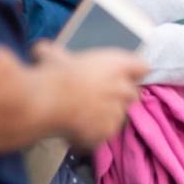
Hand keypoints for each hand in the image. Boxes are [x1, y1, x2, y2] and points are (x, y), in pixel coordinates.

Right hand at [33, 40, 147, 149]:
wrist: (45, 102)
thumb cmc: (50, 73)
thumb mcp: (52, 54)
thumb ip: (56, 53)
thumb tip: (41, 50)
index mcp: (117, 65)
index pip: (141, 67)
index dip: (133, 71)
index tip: (125, 75)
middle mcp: (123, 88)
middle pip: (131, 94)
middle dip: (119, 96)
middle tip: (98, 96)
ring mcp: (117, 112)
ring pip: (119, 115)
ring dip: (106, 115)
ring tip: (84, 115)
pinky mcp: (107, 132)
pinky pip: (104, 133)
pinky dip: (94, 133)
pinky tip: (77, 129)